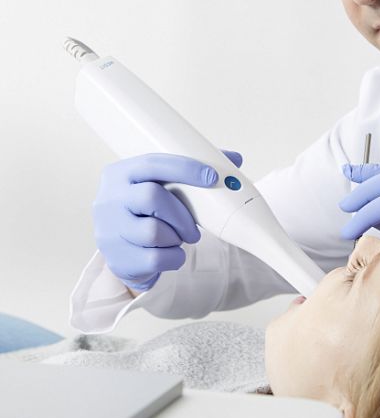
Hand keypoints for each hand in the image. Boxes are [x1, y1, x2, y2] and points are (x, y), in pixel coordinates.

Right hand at [93, 150, 242, 290]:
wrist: (123, 250)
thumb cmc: (147, 213)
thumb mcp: (161, 188)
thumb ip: (192, 173)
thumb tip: (233, 159)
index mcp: (120, 174)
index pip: (152, 164)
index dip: (184, 168)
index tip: (211, 176)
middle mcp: (109, 200)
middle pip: (152, 197)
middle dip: (182, 214)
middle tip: (195, 228)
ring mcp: (109, 230)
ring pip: (154, 231)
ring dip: (176, 237)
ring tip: (177, 239)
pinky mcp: (116, 258)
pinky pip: (155, 258)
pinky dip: (173, 257)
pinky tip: (170, 253)